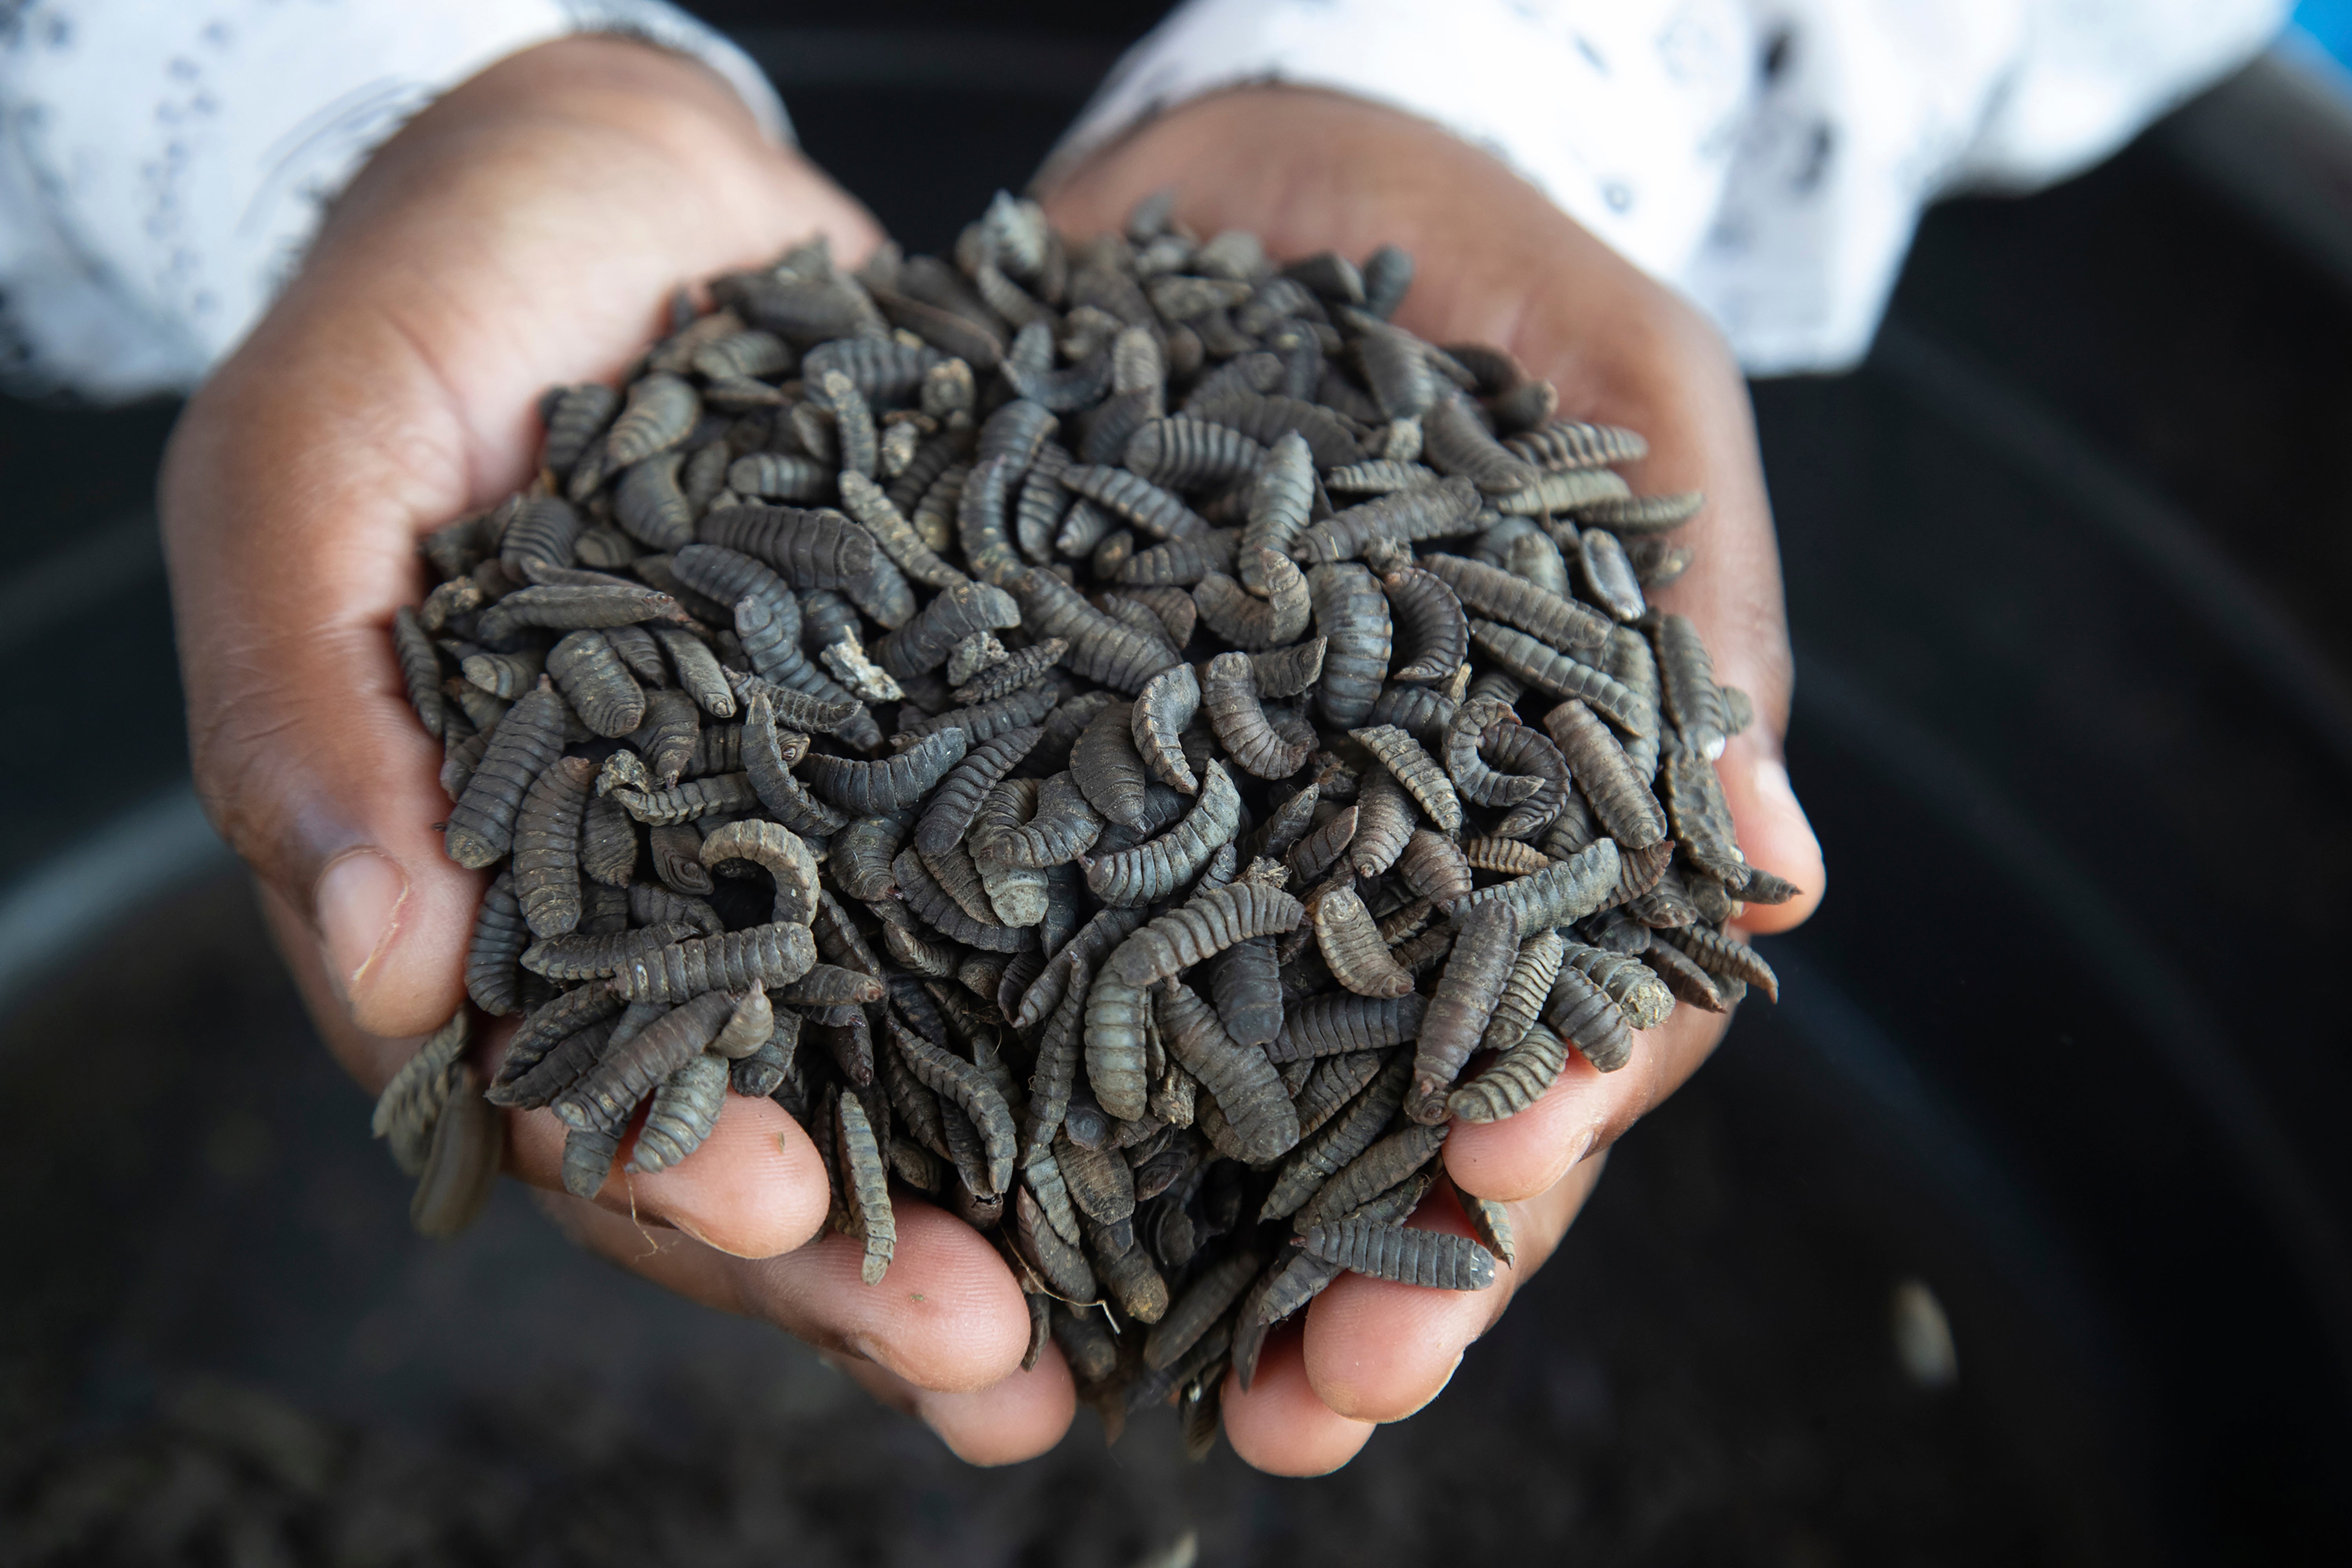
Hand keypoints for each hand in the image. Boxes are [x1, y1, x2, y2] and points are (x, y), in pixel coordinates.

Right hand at [160, 38, 1060, 1460]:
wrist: (614, 181)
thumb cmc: (429, 304)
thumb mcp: (313, 464)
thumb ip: (307, 705)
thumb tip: (383, 973)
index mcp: (491, 885)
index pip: (568, 1088)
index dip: (675, 1174)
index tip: (790, 1216)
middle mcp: (665, 898)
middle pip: (758, 1126)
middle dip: (862, 1260)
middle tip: (990, 1361)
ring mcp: (819, 839)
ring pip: (908, 1069)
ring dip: (1002, 1204)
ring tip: (1110, 1331)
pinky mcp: (950, 754)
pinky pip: (1025, 909)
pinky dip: (1100, 1016)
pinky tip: (1201, 1108)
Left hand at [1041, 86, 1826, 1474]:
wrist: (1259, 188)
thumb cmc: (1472, 274)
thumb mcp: (1614, 386)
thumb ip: (1692, 606)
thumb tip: (1782, 858)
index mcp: (1544, 809)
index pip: (1575, 1006)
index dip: (1542, 1121)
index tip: (1491, 1195)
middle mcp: (1390, 872)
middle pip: (1406, 1114)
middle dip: (1381, 1265)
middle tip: (1317, 1407)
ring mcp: (1233, 858)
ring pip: (1246, 1105)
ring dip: (1212, 1257)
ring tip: (1160, 1389)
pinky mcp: (1078, 813)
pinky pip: (1060, 983)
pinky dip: (1035, 1111)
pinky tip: (986, 1224)